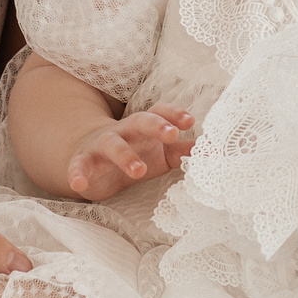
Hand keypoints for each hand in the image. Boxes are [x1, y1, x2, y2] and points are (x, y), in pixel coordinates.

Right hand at [63, 106, 193, 199]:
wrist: (89, 154)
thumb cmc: (134, 152)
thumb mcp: (162, 153)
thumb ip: (186, 150)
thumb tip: (220, 151)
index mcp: (144, 126)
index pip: (160, 112)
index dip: (174, 114)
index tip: (190, 120)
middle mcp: (124, 130)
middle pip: (139, 120)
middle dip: (155, 125)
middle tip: (171, 134)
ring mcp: (101, 144)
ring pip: (112, 144)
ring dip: (124, 155)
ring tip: (138, 171)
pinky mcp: (83, 160)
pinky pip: (79, 165)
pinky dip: (77, 173)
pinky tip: (79, 185)